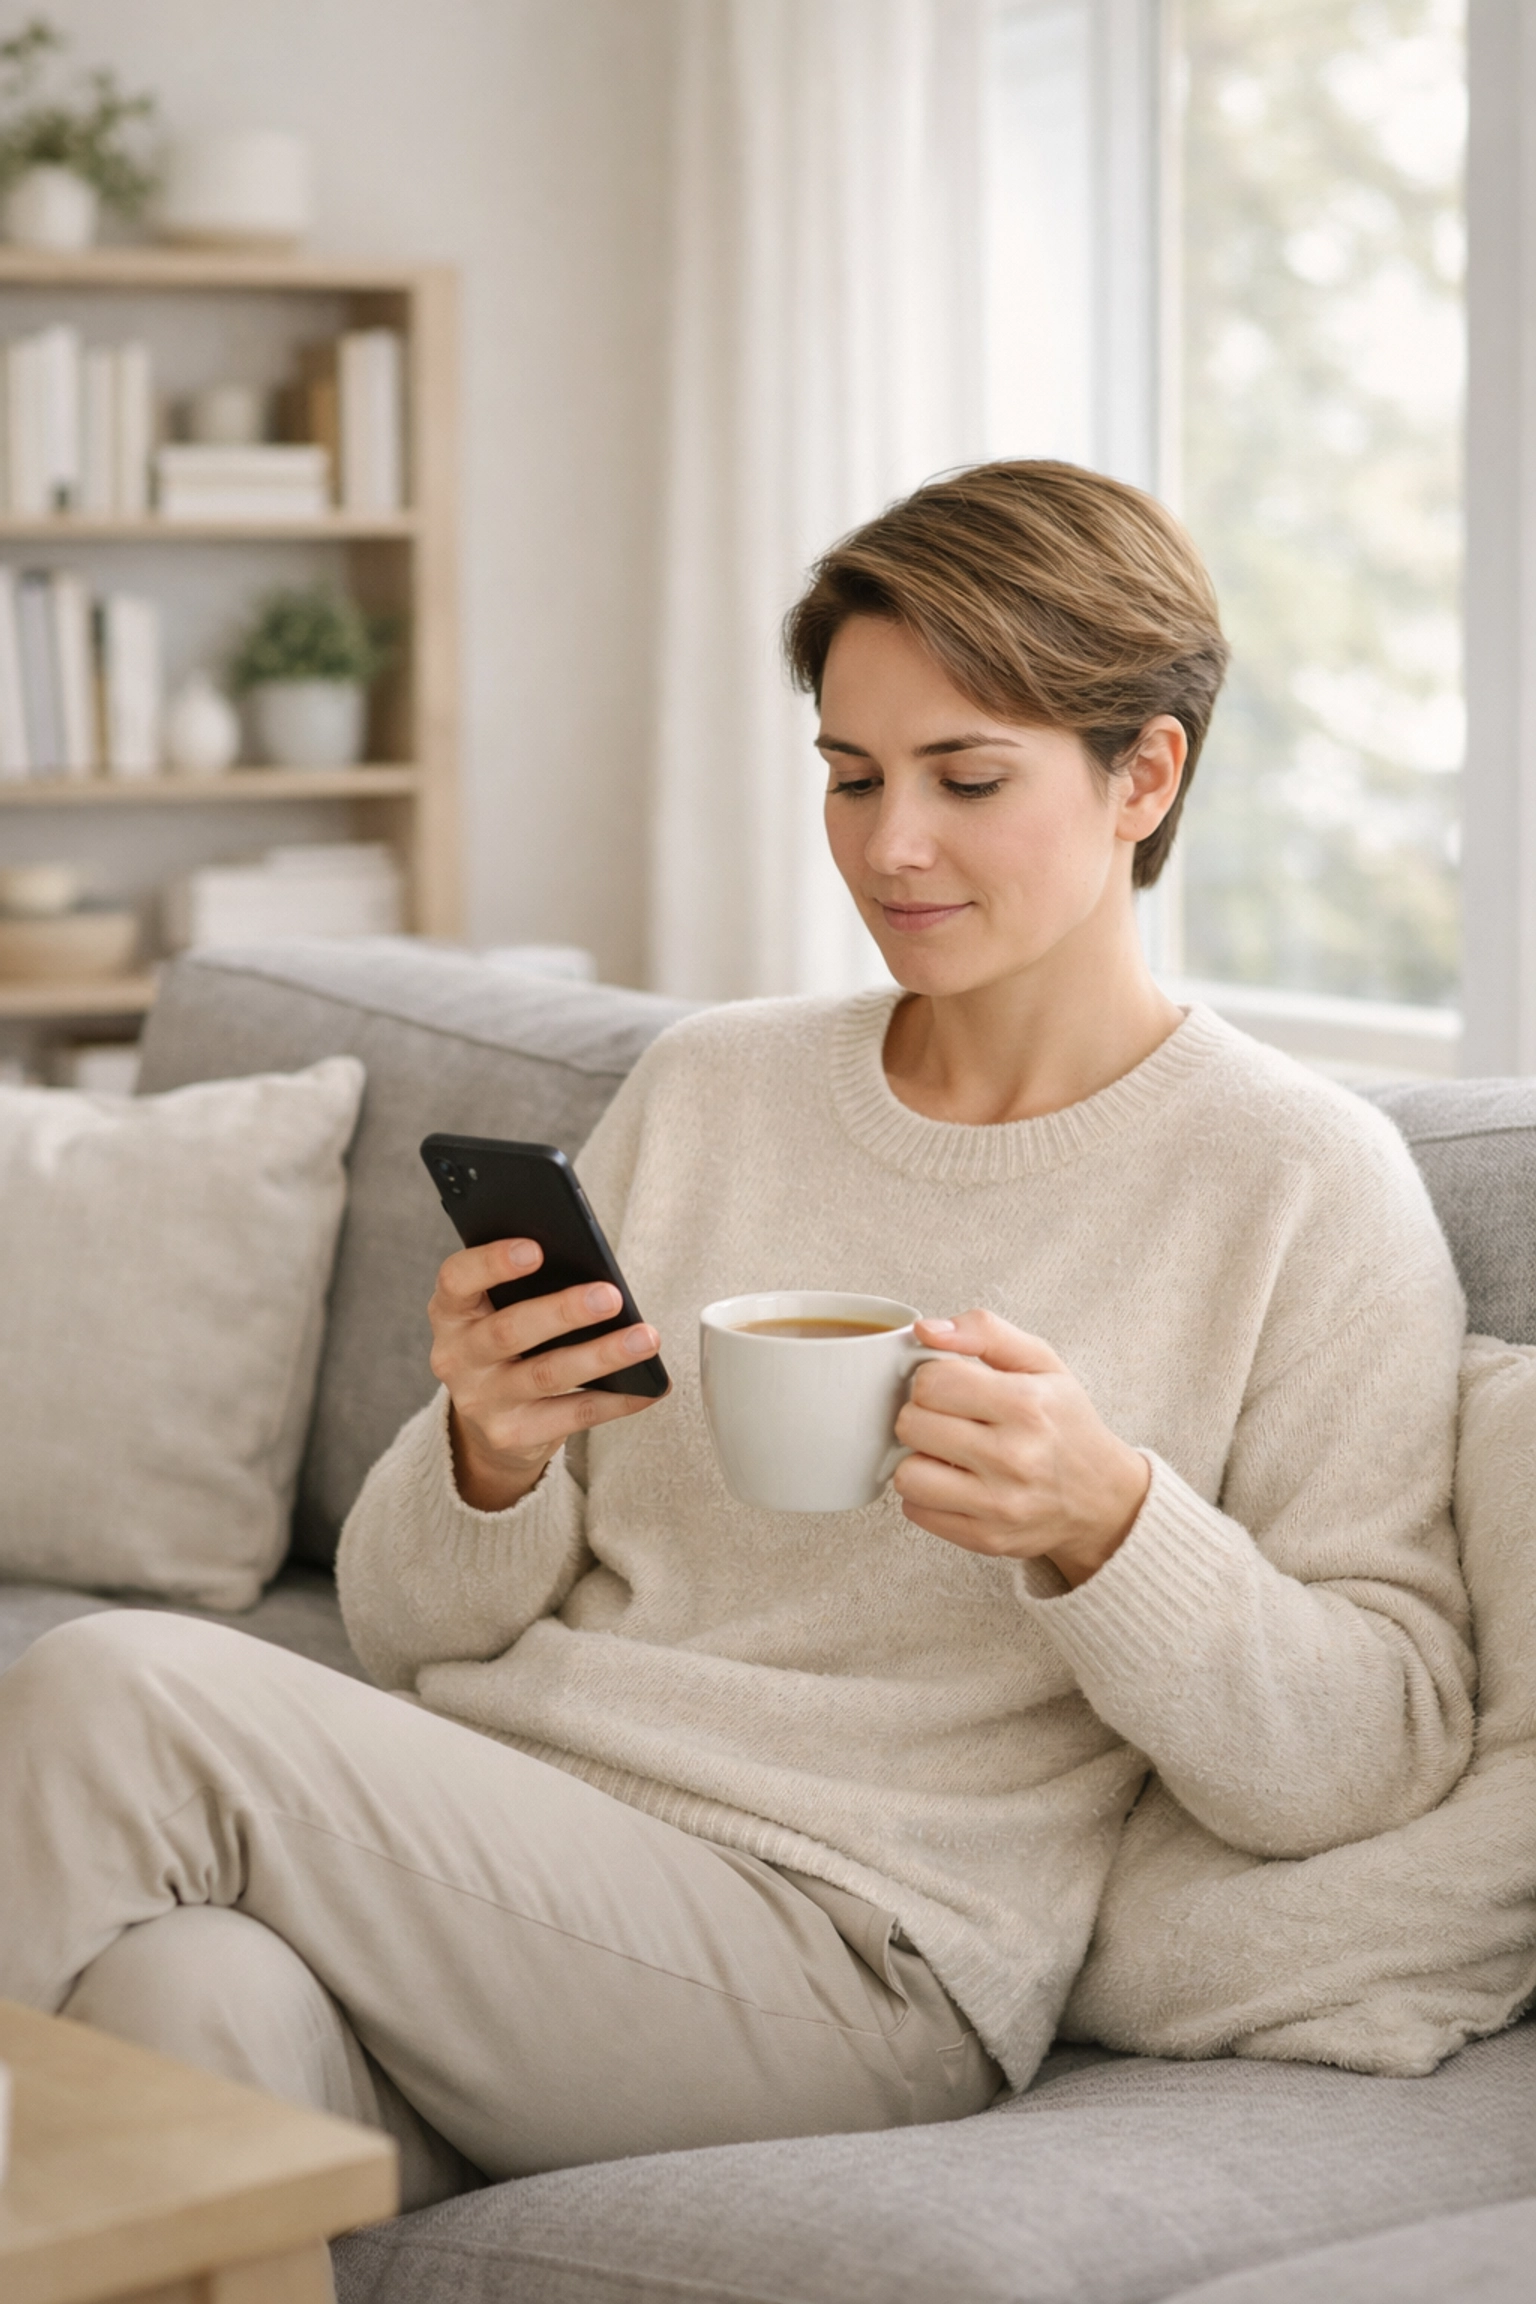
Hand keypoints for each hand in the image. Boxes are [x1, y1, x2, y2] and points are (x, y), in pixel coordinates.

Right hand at [428, 1239, 664, 1512]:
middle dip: (563, 1311)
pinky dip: (616, 1400)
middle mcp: (457, 1357)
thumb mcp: (498, 1311)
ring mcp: (481, 1401)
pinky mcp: (510, 1435)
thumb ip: (525, 1289)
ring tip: (645, 1338)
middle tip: (610, 1296)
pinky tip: (649, 1387)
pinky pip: (572, 1414)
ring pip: (548, 1374)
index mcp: (451, 1312)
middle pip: (509, 1330)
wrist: (487, 1422)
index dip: (492, 1263)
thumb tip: (595, 1276)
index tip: (536, 1249)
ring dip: (602, 1355)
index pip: (457, 1280)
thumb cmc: (507, 1343)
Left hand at [891, 1311, 1149, 1586]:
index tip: (951, 1387)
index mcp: (1026, 1404)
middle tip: (949, 1420)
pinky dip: (926, 1496)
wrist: (1104, 1499)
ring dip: (919, 1460)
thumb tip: (924, 1329)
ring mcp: (1000, 1504)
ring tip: (946, 1454)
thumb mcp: (1041, 1362)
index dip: (932, 1379)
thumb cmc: (1066, 1424)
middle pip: (911, 1425)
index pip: (931, 1382)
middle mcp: (1014, 1457)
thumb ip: (984, 1332)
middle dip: (921, 1416)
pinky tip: (953, 1483)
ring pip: (907, 1474)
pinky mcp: (987, 1539)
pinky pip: (916, 1512)